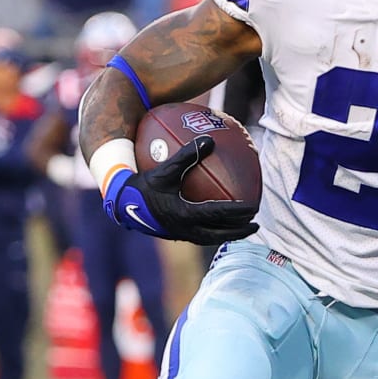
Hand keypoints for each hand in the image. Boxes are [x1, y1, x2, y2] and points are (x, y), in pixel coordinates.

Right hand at [104, 134, 258, 244]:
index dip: (238, 211)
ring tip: (242, 229)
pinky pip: (200, 236)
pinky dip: (213, 231)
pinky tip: (218, 224)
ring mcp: (181, 235)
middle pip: (220, 234)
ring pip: (211, 238)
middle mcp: (185, 229)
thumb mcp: (164, 170)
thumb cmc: (143, 186)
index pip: (218, 213)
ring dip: (228, 234)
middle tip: (256, 225)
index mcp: (185, 214)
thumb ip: (186, 155)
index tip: (254, 207)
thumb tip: (209, 140)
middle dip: (239, 231)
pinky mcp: (175, 235)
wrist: (122, 205)